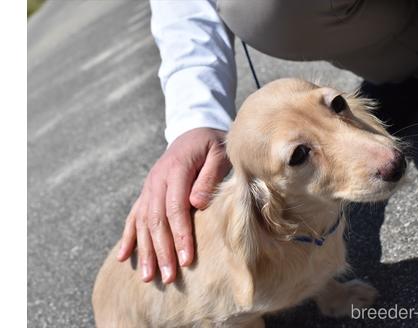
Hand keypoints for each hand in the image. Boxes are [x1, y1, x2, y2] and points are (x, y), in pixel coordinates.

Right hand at [117, 128, 230, 282]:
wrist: (194, 131)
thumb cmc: (212, 146)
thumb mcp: (218, 153)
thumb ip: (209, 176)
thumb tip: (197, 204)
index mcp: (176, 170)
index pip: (175, 208)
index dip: (180, 235)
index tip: (186, 260)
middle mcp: (157, 180)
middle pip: (156, 220)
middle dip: (161, 251)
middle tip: (167, 278)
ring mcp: (149, 187)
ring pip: (141, 222)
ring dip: (144, 250)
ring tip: (148, 277)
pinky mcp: (147, 193)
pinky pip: (133, 216)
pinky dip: (127, 237)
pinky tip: (123, 258)